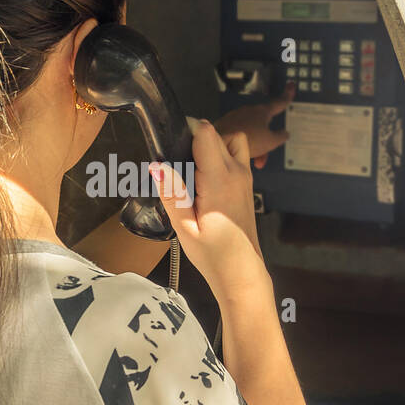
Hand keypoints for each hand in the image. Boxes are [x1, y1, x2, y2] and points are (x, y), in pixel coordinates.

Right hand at [149, 120, 268, 302]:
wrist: (242, 273)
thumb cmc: (213, 255)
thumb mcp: (184, 229)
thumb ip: (172, 194)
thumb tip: (157, 165)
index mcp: (219, 180)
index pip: (206, 133)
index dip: (187, 132)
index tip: (172, 146)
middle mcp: (237, 173)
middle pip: (217, 134)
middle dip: (195, 140)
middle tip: (179, 167)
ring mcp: (245, 178)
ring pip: (232, 141)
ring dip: (213, 146)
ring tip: (194, 171)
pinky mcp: (247, 186)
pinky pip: (236, 157)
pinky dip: (221, 158)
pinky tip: (205, 184)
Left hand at [213, 84, 295, 167]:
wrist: (221, 144)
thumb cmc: (247, 140)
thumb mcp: (271, 141)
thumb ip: (280, 136)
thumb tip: (284, 133)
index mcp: (262, 111)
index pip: (279, 102)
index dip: (287, 95)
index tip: (291, 85)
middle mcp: (248, 111)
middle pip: (263, 124)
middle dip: (265, 140)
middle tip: (264, 156)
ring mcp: (235, 116)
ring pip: (251, 131)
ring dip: (255, 145)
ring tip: (253, 159)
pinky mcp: (224, 124)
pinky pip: (238, 134)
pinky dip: (243, 144)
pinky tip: (242, 154)